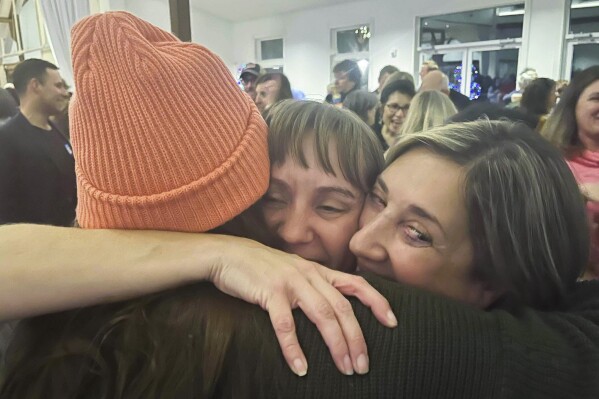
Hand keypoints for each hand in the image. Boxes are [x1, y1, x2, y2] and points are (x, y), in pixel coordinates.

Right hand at [207, 236, 396, 376]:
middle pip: (342, 308)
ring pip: (322, 315)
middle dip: (356, 339)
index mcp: (318, 271)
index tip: (393, 323)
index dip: (377, 302)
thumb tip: (333, 309)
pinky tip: (300, 368)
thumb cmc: (263, 268)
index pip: (357, 284)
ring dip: (336, 345)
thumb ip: (314, 285)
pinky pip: (285, 324)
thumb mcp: (295, 271)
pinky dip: (294, 348)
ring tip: (345, 369)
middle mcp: (309, 274)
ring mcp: (290, 282)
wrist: (230, 255)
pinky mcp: (270, 292)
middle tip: (363, 365)